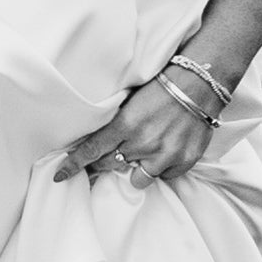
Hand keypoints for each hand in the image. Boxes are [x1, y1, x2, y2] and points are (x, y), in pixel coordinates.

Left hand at [53, 66, 229, 192]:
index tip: (60, 176)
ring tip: (147, 150)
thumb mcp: (131, 99)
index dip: (73, 165)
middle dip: (105, 163)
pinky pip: (164, 176)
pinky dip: (163, 167)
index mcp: (125, 124)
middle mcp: (142, 143)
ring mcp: (164, 155)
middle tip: (110, 156)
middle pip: (111, 166)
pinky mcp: (183, 161)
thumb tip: (100, 142)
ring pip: (138, 179)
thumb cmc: (163, 84)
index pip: (91, 151)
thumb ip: (117, 123)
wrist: (200, 82)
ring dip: (137, 168)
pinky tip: (167, 149)